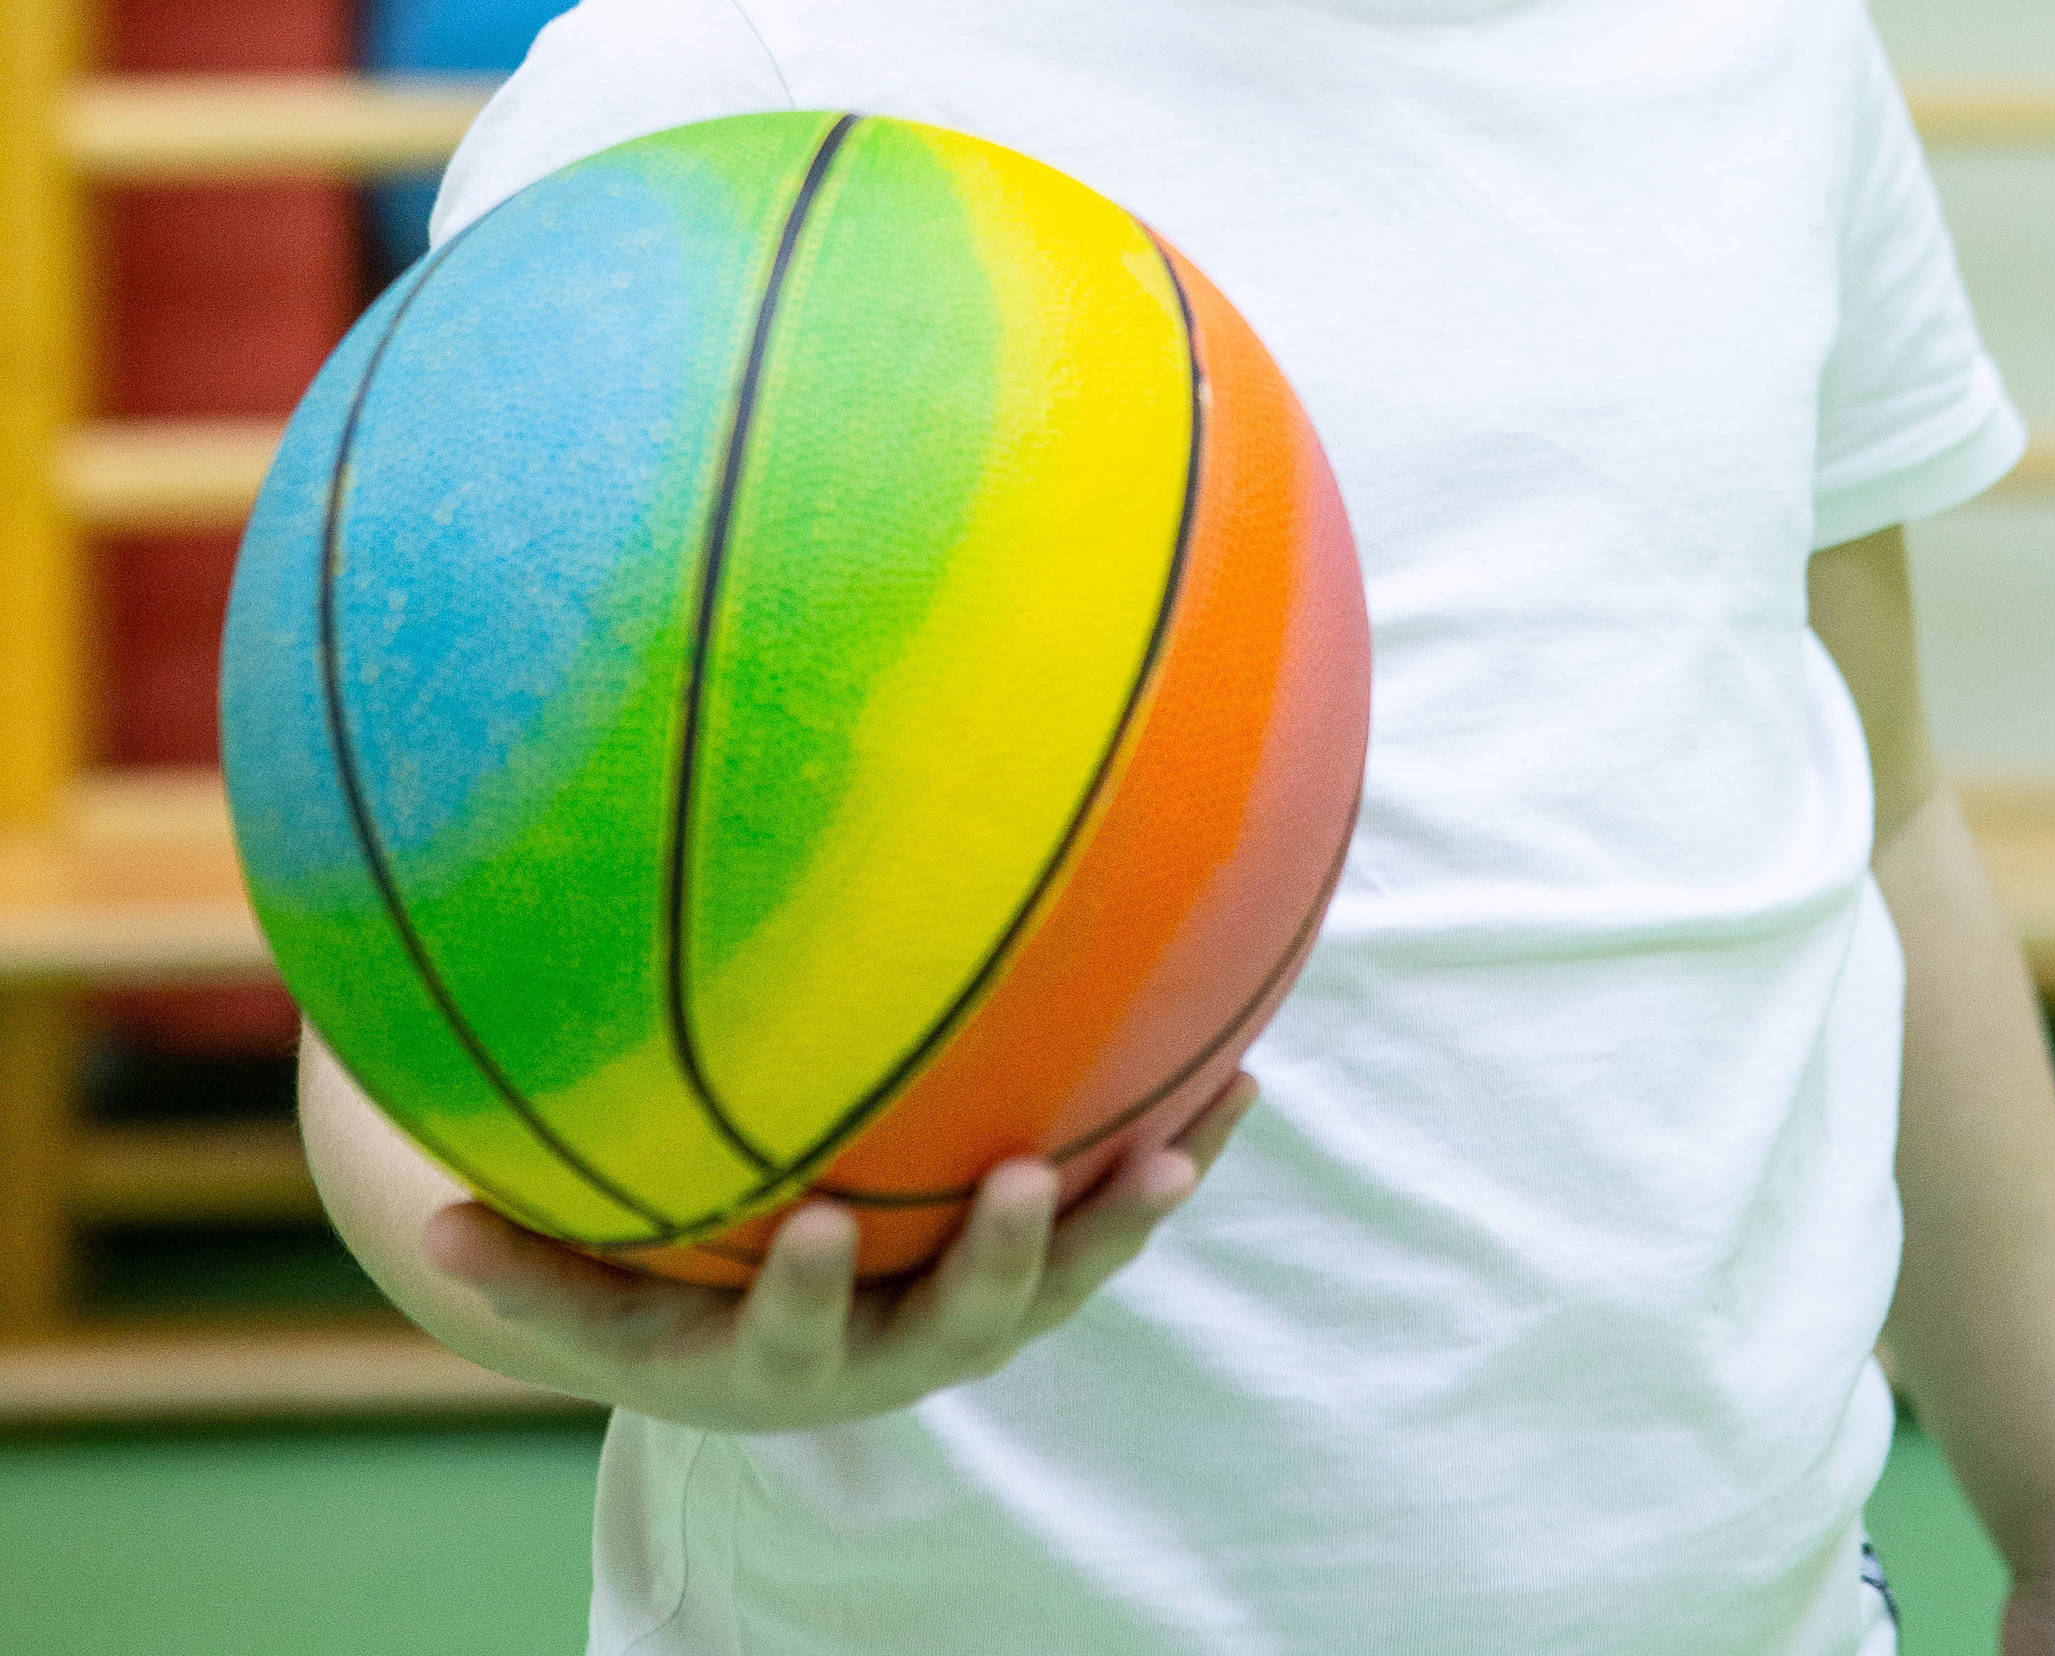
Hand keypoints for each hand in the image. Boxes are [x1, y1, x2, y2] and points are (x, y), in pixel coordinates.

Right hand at [417, 1078, 1257, 1430]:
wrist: (758, 1349)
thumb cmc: (651, 1282)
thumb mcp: (588, 1282)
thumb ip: (524, 1261)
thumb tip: (434, 1224)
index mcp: (778, 1354)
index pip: (796, 1333)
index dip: (812, 1291)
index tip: (825, 1225)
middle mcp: (889, 1351)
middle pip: (960, 1329)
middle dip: (1001, 1266)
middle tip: (1035, 1183)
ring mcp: (971, 1314)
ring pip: (1059, 1289)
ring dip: (1122, 1222)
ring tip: (1183, 1151)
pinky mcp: (1037, 1272)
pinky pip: (1115, 1218)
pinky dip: (1176, 1152)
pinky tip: (1245, 1076)